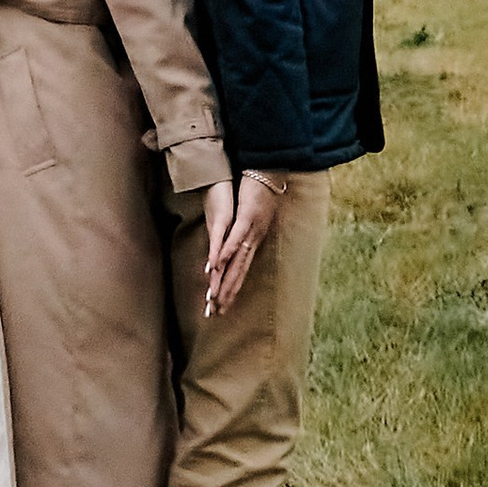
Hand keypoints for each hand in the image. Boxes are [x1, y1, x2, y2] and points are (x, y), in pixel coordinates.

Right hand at [201, 170, 283, 316]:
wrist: (270, 172)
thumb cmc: (260, 192)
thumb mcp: (249, 215)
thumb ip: (242, 231)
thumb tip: (236, 243)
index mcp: (253, 241)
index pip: (241, 270)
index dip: (231, 289)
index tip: (222, 307)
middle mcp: (253, 240)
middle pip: (239, 272)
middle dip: (227, 294)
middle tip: (217, 313)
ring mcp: (251, 230)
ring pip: (237, 260)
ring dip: (227, 280)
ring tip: (217, 297)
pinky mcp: (247, 217)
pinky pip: (235, 237)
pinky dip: (227, 252)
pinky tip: (218, 264)